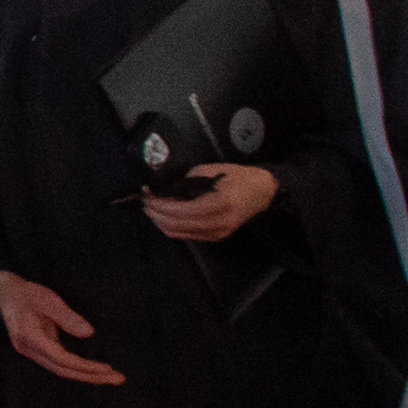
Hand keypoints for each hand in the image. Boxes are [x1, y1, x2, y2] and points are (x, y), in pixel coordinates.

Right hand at [0, 271, 123, 385]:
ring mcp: (31, 352)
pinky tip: (92, 370)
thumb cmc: (27, 294)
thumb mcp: (48, 300)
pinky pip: (58, 364)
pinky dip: (76, 368)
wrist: (5, 293)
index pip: (61, 359)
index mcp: (30, 338)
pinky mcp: (36, 350)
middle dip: (91, 376)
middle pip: (63, 370)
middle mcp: (29, 350)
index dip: (85, 366)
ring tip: (110, 377)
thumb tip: (89, 333)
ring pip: (61, 370)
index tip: (107, 368)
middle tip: (118, 379)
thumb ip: (67, 317)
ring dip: (86, 375)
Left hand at [143, 162, 276, 244]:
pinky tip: (165, 216)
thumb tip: (164, 189)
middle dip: (156, 214)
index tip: (147, 194)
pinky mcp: (216, 237)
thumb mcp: (211, 170)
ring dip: (161, 222)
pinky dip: (172, 226)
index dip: (160, 205)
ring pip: (179, 233)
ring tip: (151, 209)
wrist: (261, 191)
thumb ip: (186, 180)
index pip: (181, 210)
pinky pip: (187, 235)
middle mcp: (218, 222)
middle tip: (145, 202)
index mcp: (219, 203)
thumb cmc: (238, 177)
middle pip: (176, 225)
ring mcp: (217, 232)